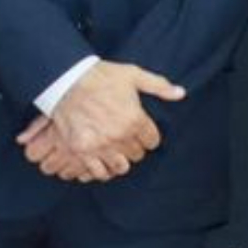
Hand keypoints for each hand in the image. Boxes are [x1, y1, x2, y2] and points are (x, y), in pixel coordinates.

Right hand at [14, 59, 184, 183]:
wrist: (66, 78)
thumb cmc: (100, 76)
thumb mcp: (132, 75)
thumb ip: (159, 86)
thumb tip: (181, 93)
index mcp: (135, 119)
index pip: (152, 141)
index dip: (147, 135)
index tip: (140, 130)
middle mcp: (120, 136)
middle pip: (137, 155)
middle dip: (133, 146)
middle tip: (125, 137)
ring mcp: (101, 145)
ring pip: (121, 166)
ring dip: (120, 159)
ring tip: (114, 149)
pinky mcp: (82, 151)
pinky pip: (99, 172)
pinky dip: (102, 169)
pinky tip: (101, 159)